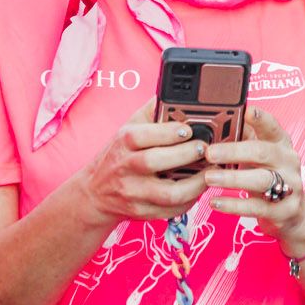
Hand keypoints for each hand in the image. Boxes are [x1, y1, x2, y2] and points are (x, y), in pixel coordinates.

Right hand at [77, 104, 208, 224]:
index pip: (142, 135)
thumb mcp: (128, 128)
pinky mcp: (142, 212)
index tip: (189, 129)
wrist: (95, 193)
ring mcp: (133, 193)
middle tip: (204, 149)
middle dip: (184, 155)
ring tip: (209, 173)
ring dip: (194, 184)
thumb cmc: (119, 154)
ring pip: (167, 193)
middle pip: (154, 162)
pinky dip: (189, 201)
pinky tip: (199, 189)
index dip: (167, 132)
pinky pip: (170, 210)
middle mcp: (125, 167)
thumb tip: (175, 91)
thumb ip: (152, 111)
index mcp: (123, 142)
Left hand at [203, 108, 304, 255]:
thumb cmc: (268, 175)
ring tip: (209, 177)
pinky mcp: (283, 210)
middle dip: (234, 151)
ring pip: (261, 180)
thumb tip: (216, 125)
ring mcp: (289, 187)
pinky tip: (215, 202)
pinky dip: (233, 204)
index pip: (273, 127)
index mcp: (281, 143)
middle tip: (210, 153)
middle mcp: (288, 162)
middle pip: (263, 152)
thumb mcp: (259, 155)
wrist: (293, 211)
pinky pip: (256, 206)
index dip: (261, 119)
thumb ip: (242, 139)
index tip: (247, 111)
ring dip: (232, 178)